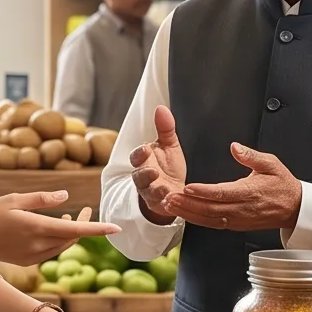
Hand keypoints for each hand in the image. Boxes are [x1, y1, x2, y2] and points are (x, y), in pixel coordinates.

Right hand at [0, 191, 116, 264]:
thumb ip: (42, 199)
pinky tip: (52, 229)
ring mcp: (32, 256)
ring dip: (70, 234)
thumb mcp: (14, 199)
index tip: (116, 228)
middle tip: (87, 210)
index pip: (75, 230)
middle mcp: (38, 245)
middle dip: (83, 226)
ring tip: (68, 218)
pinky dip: (57, 241)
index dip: (97, 229)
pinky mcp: (26, 261)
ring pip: (62, 246)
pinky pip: (50, 251)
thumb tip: (66, 197)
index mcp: (37, 228)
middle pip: (71, 238)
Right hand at [127, 106, 187, 222]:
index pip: (137, 156)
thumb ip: (165, 128)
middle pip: (138, 175)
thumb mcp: (170, 146)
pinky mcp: (157, 204)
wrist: (174, 191)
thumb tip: (161, 107)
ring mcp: (149, 191)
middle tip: (153, 171)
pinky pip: (158, 203)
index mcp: (144, 160)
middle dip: (144, 173)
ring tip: (163, 187)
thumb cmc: (169, 167)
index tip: (146, 149)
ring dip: (154, 189)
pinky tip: (171, 198)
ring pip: (147, 191)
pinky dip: (164, 201)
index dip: (139, 154)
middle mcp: (143, 176)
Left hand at [170, 143, 302, 233]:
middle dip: (188, 204)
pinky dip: (198, 220)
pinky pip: (214, 225)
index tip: (188, 187)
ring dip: (188, 213)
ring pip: (209, 219)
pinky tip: (184, 214)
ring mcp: (238, 219)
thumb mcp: (271, 164)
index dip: (203, 192)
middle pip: (210, 209)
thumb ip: (251, 156)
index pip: (222, 193)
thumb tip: (235, 147)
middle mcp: (242, 208)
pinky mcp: (236, 225)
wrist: (294, 208)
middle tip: (169, 197)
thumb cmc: (282, 185)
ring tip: (171, 206)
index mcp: (250, 192)